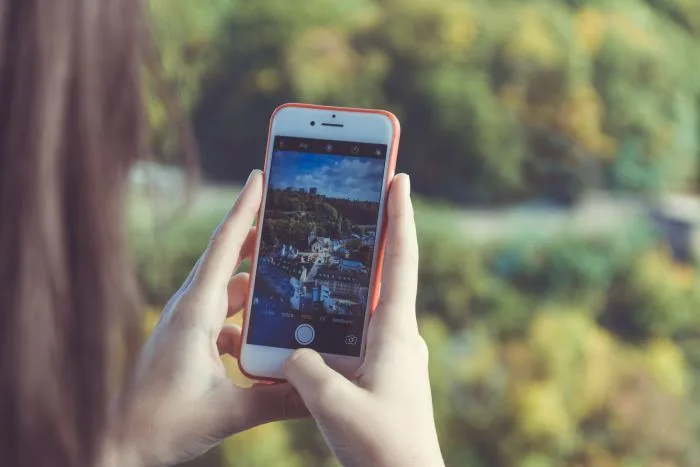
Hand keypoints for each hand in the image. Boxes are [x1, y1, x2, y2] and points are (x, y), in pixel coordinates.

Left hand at [104, 170, 305, 466]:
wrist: (121, 443)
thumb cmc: (161, 423)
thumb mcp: (228, 413)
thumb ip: (277, 401)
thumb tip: (320, 393)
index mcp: (195, 312)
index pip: (224, 248)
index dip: (243, 210)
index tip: (260, 177)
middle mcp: (191, 310)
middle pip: (231, 261)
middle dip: (260, 239)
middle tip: (290, 218)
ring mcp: (189, 324)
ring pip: (231, 292)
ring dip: (258, 287)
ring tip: (290, 281)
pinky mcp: (190, 341)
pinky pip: (226, 319)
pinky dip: (248, 322)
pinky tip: (267, 342)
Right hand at [284, 174, 443, 466]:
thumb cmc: (384, 449)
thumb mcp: (336, 407)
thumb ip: (306, 371)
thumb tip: (292, 352)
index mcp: (395, 332)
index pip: (399, 260)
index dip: (400, 215)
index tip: (399, 176)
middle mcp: (396, 335)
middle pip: (381, 273)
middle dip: (369, 235)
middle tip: (350, 202)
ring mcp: (389, 353)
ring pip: (361, 307)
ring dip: (342, 283)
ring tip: (312, 262)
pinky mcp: (378, 371)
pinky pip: (352, 336)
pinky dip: (332, 323)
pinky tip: (305, 327)